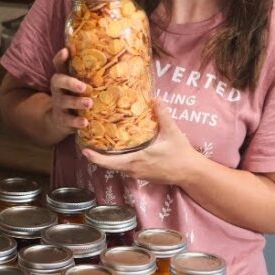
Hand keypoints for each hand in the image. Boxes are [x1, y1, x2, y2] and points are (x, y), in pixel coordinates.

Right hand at [46, 47, 92, 136]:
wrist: (58, 121)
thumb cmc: (74, 96)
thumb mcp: (78, 84)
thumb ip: (88, 72)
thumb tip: (115, 56)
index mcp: (63, 77)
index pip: (58, 64)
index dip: (60, 58)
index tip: (66, 51)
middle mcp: (58, 89)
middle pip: (58, 81)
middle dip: (70, 82)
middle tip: (83, 86)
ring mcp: (59, 105)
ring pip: (64, 102)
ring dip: (76, 102)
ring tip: (89, 103)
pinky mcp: (62, 120)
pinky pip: (68, 121)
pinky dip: (76, 122)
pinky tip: (85, 122)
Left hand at [81, 103, 201, 185]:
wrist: (190, 173)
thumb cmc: (180, 153)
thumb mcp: (172, 132)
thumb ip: (162, 115)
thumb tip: (155, 98)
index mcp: (136, 160)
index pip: (110, 162)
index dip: (95, 158)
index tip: (84, 150)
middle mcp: (134, 170)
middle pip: (109, 165)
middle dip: (98, 156)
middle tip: (88, 143)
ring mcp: (138, 174)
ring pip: (117, 167)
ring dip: (108, 159)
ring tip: (100, 145)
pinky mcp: (143, 176)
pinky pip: (125, 169)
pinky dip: (118, 161)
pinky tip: (118, 151)